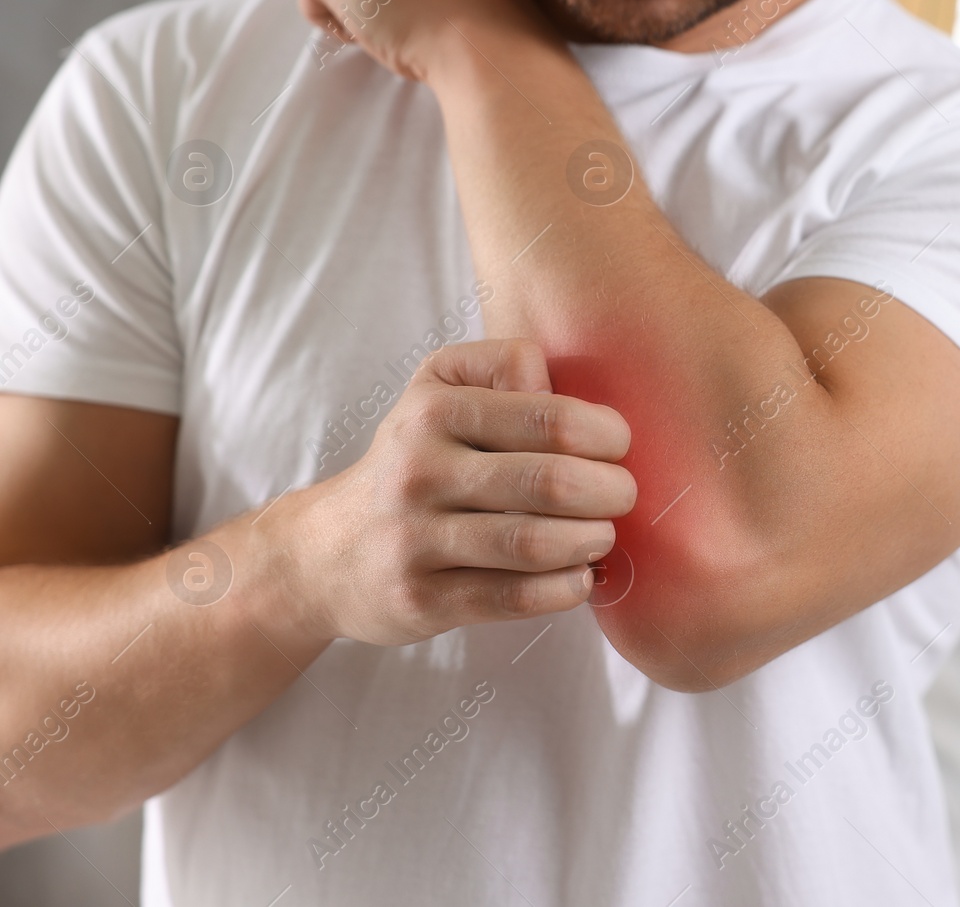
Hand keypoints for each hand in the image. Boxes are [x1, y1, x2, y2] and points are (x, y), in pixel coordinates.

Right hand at [271, 339, 635, 645]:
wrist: (327, 551)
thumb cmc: (416, 462)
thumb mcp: (442, 392)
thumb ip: (508, 372)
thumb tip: (582, 399)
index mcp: (437, 408)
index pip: (551, 417)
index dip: (606, 434)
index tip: (617, 447)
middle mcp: (419, 468)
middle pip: (550, 482)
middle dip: (610, 492)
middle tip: (622, 497)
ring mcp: (415, 538)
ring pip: (534, 544)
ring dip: (591, 541)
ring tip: (602, 535)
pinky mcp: (421, 598)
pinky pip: (514, 597)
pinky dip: (565, 588)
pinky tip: (579, 576)